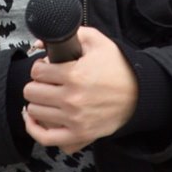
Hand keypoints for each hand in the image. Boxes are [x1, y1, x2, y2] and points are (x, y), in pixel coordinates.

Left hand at [22, 27, 137, 153]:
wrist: (139, 93)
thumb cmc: (117, 66)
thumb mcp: (97, 41)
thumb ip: (69, 33)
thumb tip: (40, 42)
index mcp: (75, 75)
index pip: (37, 71)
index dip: (40, 66)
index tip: (46, 67)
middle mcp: (72, 99)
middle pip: (32, 92)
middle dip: (37, 83)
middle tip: (47, 81)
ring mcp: (75, 120)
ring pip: (35, 111)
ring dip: (38, 102)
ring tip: (46, 96)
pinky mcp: (79, 135)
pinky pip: (45, 138)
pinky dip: (34, 128)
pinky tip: (33, 118)